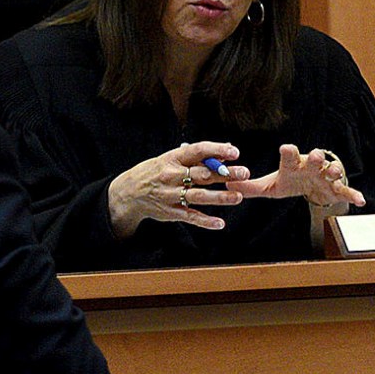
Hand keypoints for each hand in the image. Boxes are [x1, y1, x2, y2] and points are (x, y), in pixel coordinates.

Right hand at [107, 141, 248, 237]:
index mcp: (173, 158)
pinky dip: (205, 221)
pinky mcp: (171, 212)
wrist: (129, 192)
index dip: (216, 150)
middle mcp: (172, 176)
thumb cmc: (156, 172)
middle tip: (245, 173)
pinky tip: (220, 223)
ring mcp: (171, 195)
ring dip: (220, 197)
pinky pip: (190, 217)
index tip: (234, 152)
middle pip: (202, 174)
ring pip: (199, 196)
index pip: (197, 151)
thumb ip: (197, 156)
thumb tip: (225, 149)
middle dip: (224, 174)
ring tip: (238, 197)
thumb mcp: (171, 159)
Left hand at [244, 145, 367, 210]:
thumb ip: (252, 187)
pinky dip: (354, 195)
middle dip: (315, 157)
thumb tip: (228, 186)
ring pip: (332, 171)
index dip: (288, 152)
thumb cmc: (290, 180)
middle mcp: (311, 167)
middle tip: (314, 155)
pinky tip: (361, 201)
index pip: (289, 155)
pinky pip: (347, 191)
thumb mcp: (271, 185)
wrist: (311, 186)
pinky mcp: (337, 189)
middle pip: (314, 159)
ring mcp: (326, 177)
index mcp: (293, 164)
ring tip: (336, 172)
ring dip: (335, 171)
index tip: (285, 148)